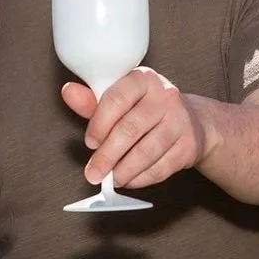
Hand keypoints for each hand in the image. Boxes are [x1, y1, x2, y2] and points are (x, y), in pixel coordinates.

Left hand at [62, 67, 208, 188]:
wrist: (190, 120)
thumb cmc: (146, 109)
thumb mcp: (120, 100)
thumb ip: (92, 101)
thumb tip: (68, 92)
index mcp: (143, 78)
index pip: (117, 99)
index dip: (99, 124)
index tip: (89, 143)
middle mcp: (165, 96)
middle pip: (131, 129)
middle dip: (107, 155)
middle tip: (93, 173)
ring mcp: (181, 120)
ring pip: (147, 150)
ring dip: (124, 170)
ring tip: (111, 179)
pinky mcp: (189, 145)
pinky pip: (162, 167)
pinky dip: (141, 178)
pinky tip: (129, 180)